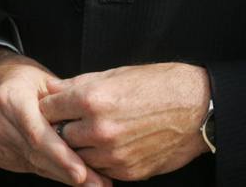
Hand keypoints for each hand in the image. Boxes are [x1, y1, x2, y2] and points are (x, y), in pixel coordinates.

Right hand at [0, 49, 110, 186]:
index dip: (61, 156)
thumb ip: (64, 104)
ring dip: (63, 175)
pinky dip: (51, 171)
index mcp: (10, 98)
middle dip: (68, 171)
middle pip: (36, 154)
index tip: (83, 172)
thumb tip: (93, 129)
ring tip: (92, 182)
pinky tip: (69, 174)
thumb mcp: (45, 81)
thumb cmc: (22, 78)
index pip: (37, 134)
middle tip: (97, 183)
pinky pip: (28, 166)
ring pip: (34, 164)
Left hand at [41, 62, 210, 180]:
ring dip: (80, 147)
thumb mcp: (115, 74)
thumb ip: (78, 84)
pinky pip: (100, 169)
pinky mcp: (127, 172)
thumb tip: (52, 89)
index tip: (53, 106)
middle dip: (62, 128)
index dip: (49, 106)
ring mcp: (113, 154)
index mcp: (92, 99)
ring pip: (77, 157)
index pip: (48, 109)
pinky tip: (110, 145)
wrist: (197, 108)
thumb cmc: (159, 84)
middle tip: (71, 121)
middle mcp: (99, 129)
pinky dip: (100, 160)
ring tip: (93, 132)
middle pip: (59, 136)